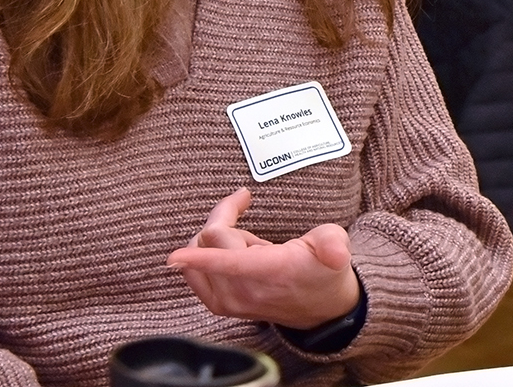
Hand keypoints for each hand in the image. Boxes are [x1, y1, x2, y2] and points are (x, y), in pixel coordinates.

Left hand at [167, 188, 359, 329]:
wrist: (322, 306)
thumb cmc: (324, 268)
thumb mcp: (335, 244)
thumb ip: (334, 245)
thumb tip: (338, 255)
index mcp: (271, 272)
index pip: (229, 261)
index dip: (202, 256)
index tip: (175, 256)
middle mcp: (244, 291)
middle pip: (209, 239)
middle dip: (225, 217)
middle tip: (245, 207)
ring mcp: (229, 301)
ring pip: (197, 251)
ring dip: (217, 237)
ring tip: (248, 242)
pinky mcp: (219, 305)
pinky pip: (192, 271)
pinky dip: (204, 254)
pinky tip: (232, 254)